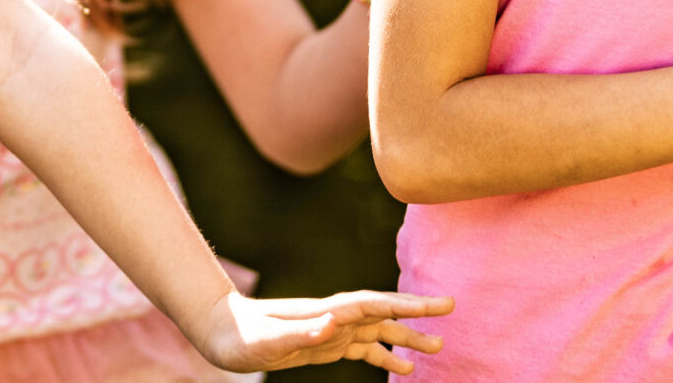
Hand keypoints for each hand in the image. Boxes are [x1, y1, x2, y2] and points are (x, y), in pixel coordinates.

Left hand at [188, 289, 451, 375]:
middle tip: (450, 310)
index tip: (435, 304)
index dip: (404, 303)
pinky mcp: (325, 345)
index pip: (372, 304)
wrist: (222, 334)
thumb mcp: (267, 341)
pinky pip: (363, 350)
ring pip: (378, 331)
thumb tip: (333, 324)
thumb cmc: (242, 337)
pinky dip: (386, 357)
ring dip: (407, 336)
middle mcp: (333, 318)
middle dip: (416, 311)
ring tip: (438, 346)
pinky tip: (405, 369)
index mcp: (325, 313)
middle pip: (383, 312)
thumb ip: (300, 334)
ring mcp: (331, 331)